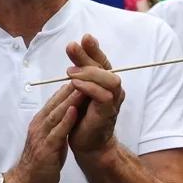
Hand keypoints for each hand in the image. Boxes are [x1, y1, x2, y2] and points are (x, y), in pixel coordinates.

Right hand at [5, 83, 82, 182]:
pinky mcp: (46, 149)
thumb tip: (69, 112)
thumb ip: (57, 125)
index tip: (83, 77)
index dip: (68, 88)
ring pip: (56, 114)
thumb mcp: (49, 139)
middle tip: (85, 75)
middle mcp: (39, 125)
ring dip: (69, 100)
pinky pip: (57, 132)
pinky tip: (75, 111)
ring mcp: (41, 136)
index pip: (54, 101)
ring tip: (82, 87)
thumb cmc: (41, 161)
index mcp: (40, 122)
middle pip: (55, 103)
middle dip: (70, 89)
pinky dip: (66, 120)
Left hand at [64, 34, 124, 157]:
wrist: (87, 144)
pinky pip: (103, 96)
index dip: (94, 49)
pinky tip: (75, 84)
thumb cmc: (81, 117)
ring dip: (89, 72)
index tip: (84, 38)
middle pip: (106, 67)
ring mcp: (112, 101)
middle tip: (71, 48)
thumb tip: (73, 47)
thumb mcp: (77, 91)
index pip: (102, 61)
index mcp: (104, 83)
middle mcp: (112, 90)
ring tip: (69, 71)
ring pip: (109, 80)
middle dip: (88, 55)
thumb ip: (78, 72)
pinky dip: (89, 88)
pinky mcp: (107, 113)